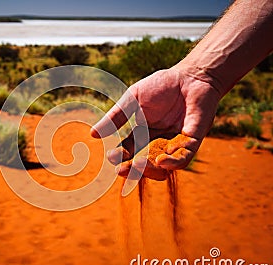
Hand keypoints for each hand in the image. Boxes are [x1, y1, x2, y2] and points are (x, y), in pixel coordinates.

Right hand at [91, 67, 220, 179]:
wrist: (190, 76)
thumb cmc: (161, 86)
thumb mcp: (132, 100)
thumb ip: (115, 117)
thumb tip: (92, 135)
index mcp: (142, 134)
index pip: (128, 152)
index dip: (120, 157)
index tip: (112, 156)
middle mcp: (157, 143)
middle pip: (143, 164)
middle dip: (132, 170)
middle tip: (122, 169)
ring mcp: (175, 144)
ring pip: (162, 167)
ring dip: (149, 169)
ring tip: (138, 164)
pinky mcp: (192, 142)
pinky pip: (183, 159)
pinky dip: (172, 163)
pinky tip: (160, 161)